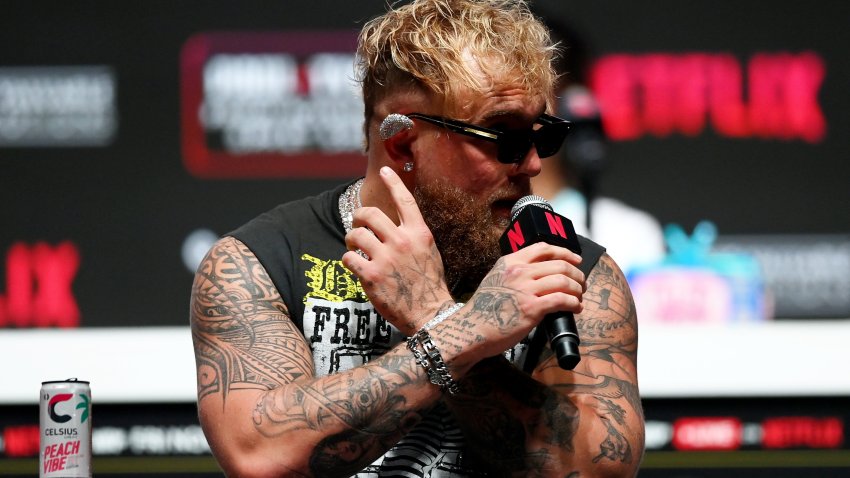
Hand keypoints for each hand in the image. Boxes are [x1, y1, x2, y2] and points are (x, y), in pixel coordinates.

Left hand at [342, 167, 453, 335]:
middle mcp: (402, 241)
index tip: (385, 170)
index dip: (393, 182)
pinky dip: (347, 259)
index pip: (404, 200)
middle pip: (369, 214)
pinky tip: (353, 264)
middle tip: (356, 224)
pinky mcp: (371, 276)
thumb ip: (412, 233)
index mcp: (419, 233)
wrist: (429, 313)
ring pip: (355, 234)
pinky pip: (348, 258)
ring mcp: (386, 258)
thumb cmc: (428, 282)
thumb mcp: (428, 250)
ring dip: (350, 238)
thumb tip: (391, 221)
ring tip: (352, 245)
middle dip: (357, 217)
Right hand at [434, 242, 585, 368]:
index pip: (543, 248)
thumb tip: (539, 272)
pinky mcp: (532, 308)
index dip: (565, 252)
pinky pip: (562, 300)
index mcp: (510, 262)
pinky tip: (576, 308)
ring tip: (579, 297)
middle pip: (559, 264)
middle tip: (581, 283)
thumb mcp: (495, 279)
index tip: (576, 259)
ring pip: (564, 281)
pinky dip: (574, 303)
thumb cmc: (484, 309)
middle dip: (576, 274)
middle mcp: (519, 272)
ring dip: (577, 289)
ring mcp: (525, 290)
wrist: (472, 330)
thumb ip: (514, 271)